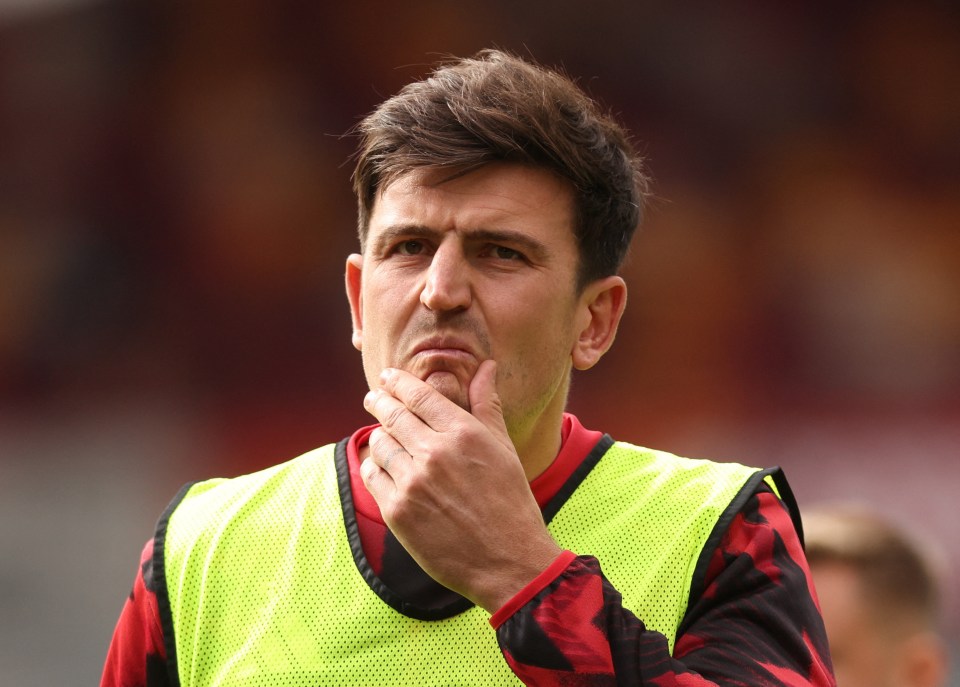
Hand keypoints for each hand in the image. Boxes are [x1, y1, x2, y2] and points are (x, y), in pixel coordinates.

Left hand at [360, 360, 562, 612]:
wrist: (508, 562)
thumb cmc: (511, 502)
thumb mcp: (503, 448)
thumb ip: (487, 404)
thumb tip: (486, 366)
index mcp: (463, 433)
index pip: (418, 395)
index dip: (397, 381)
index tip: (387, 376)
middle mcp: (434, 453)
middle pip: (392, 415)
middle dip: (378, 401)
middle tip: (373, 397)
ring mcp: (412, 483)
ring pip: (379, 444)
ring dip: (379, 435)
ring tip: (384, 435)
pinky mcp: (397, 512)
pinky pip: (372, 476)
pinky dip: (374, 466)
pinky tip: (382, 465)